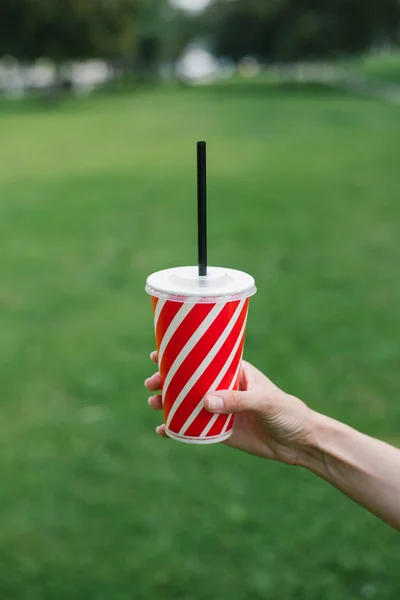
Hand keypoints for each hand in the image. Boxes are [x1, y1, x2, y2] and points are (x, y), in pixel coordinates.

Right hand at [145, 352, 313, 464]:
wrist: (298, 442)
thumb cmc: (287, 411)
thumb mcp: (264, 401)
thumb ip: (237, 400)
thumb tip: (205, 401)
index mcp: (233, 372)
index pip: (202, 358)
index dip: (179, 355)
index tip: (157, 354)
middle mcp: (222, 388)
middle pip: (188, 380)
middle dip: (167, 380)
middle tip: (151, 383)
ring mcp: (219, 410)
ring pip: (186, 403)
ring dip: (167, 402)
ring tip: (153, 403)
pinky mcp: (219, 431)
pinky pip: (192, 428)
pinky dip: (176, 428)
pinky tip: (162, 430)